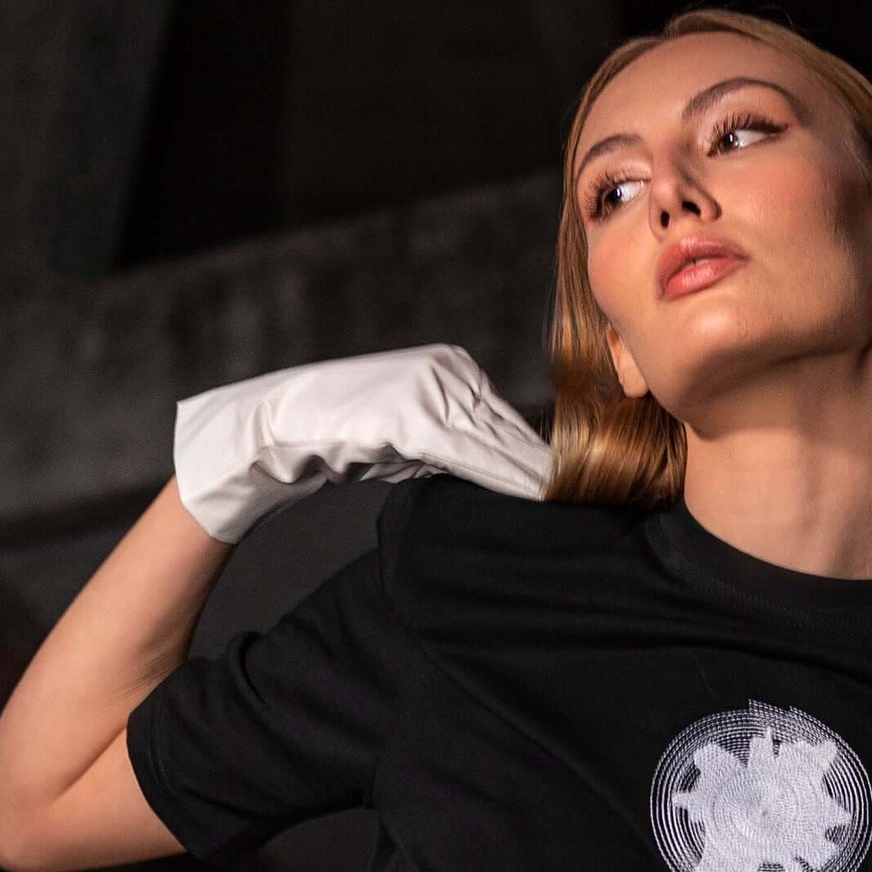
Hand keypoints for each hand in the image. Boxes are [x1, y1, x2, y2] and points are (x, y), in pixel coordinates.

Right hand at [174, 344, 551, 543]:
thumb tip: (505, 473)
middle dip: (546, 468)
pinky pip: (469, 451)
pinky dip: (503, 474)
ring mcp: (429, 390)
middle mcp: (446, 370)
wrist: (278, 428)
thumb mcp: (410, 437)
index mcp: (451, 369)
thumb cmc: (345, 437)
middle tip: (593, 496)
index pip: (507, 418)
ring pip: (497, 441)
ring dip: (534, 476)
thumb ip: (454, 445)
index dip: (540, 457)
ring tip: (569, 503)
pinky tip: (533, 494)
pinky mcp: (410, 416)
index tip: (579, 485)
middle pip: (510, 429)